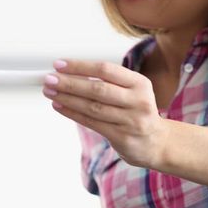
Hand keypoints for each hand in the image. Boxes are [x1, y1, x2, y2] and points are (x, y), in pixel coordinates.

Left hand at [43, 59, 165, 167]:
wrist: (157, 143)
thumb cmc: (138, 112)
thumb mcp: (133, 91)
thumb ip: (109, 82)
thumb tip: (72, 73)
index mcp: (140, 83)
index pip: (106, 70)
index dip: (81, 66)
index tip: (60, 64)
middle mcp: (138, 101)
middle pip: (98, 89)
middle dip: (70, 83)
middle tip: (50, 79)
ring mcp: (131, 121)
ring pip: (92, 107)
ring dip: (67, 98)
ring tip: (50, 91)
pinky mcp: (122, 137)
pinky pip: (92, 123)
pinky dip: (73, 113)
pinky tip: (60, 106)